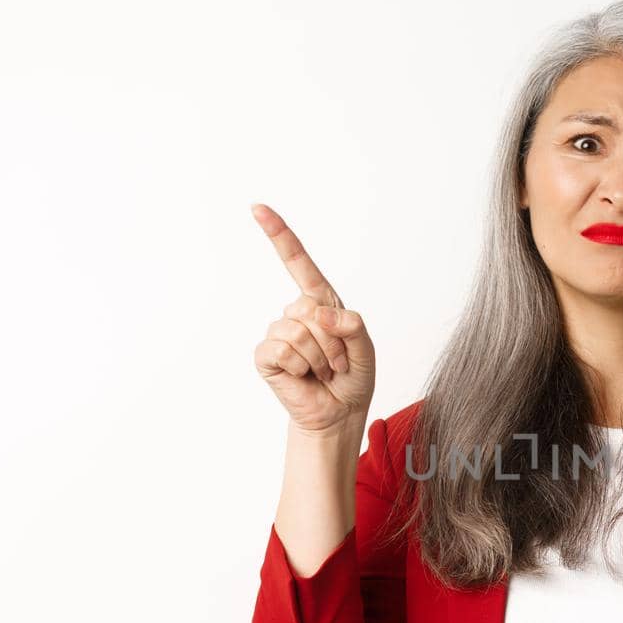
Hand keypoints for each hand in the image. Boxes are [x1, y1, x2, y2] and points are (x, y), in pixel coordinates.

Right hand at [249, 203, 375, 433]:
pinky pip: (283, 349)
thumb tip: (318, 312)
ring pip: (299, 331)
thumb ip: (351, 324)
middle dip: (334, 340)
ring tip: (324, 372)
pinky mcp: (267, 356)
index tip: (258, 208)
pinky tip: (304, 377)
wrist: (340, 413)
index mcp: (321, 303)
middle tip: (338, 364)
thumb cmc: (352, 378)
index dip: (279, 235)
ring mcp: (279, 333)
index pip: (299, 264)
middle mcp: (297, 313)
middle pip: (311, 307)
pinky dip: (301, 366)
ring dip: (321, 358)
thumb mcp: (365, 347)